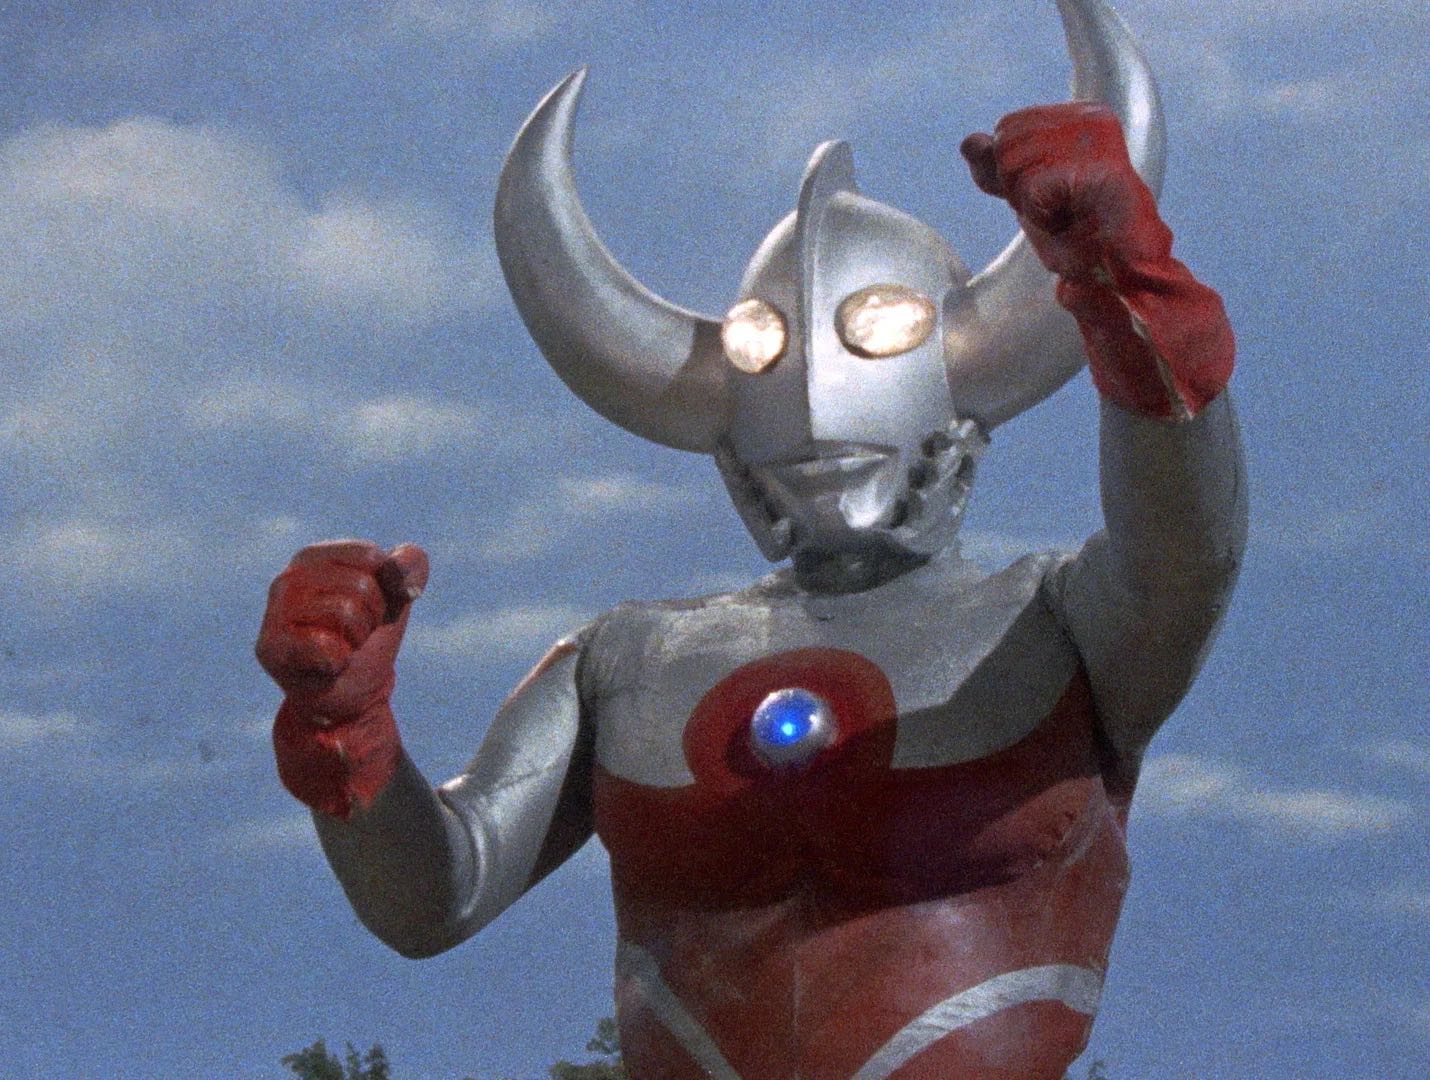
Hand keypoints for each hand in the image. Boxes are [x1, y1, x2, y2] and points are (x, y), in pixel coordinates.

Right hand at [256, 540, 428, 724]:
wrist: (353, 692)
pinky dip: (339, 662)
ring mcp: (274, 611)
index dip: (386, 587)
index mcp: (315, 556)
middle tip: (355, 633)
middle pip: (361, 586)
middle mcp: (288, 577)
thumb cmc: (370, 635)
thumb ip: (411, 563)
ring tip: (342, 648)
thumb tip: (397, 569)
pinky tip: (326, 666)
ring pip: (345, 612)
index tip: (372, 605)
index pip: (370, 556)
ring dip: (357, 639)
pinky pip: (325, 646)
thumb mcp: (400, 594)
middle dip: (372, 617)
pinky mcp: (270, 646)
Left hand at [960, 103, 1167, 280]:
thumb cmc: (1078, 232)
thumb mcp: (1026, 194)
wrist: (1121, 268)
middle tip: (1056, 205)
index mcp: (1080, 116)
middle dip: (1015, 185)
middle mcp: (1089, 118)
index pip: (1006, 129)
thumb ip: (995, 168)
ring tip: (1065, 211)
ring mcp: (1093, 140)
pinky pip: (1029, 190)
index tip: (1043, 190)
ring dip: (1028, 201)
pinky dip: (1039, 215)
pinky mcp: (1092, 167)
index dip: (1008, 170)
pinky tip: (1067, 219)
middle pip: (1004, 144)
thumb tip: (967, 141)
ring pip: (1012, 165)